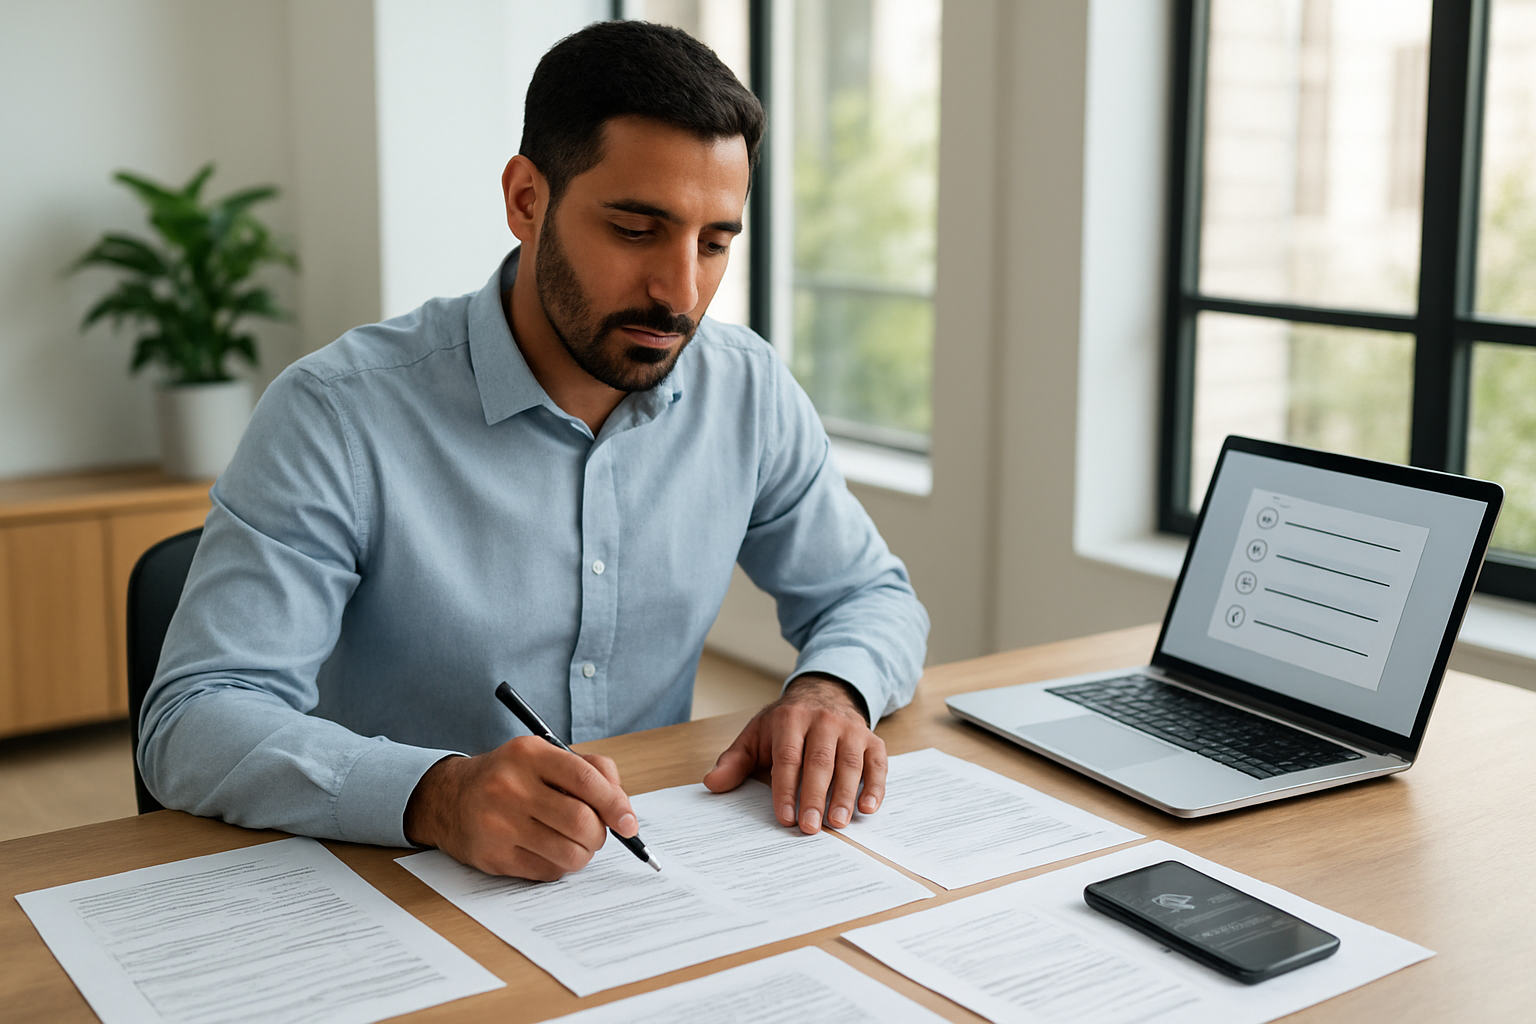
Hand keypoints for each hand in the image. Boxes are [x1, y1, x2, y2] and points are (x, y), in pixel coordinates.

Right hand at [403, 736, 637, 879]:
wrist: (448, 799)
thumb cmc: (509, 777)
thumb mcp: (544, 756)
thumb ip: (591, 770)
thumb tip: (623, 809)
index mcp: (529, 754)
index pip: (585, 780)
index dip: (615, 804)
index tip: (629, 823)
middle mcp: (510, 787)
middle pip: (580, 822)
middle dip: (599, 834)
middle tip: (596, 833)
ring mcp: (499, 824)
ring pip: (568, 853)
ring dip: (583, 853)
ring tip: (573, 842)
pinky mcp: (493, 856)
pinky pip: (548, 872)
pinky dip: (560, 865)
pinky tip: (548, 850)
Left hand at [702, 673, 886, 833]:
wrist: (823, 694)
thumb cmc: (786, 724)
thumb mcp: (757, 735)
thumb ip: (735, 761)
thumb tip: (712, 784)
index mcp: (790, 719)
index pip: (788, 757)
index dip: (785, 788)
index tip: (785, 817)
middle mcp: (823, 720)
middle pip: (819, 761)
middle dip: (814, 796)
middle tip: (811, 827)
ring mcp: (850, 729)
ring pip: (849, 763)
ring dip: (844, 795)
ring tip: (838, 823)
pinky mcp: (871, 740)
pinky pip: (878, 763)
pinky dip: (875, 786)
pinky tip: (867, 808)